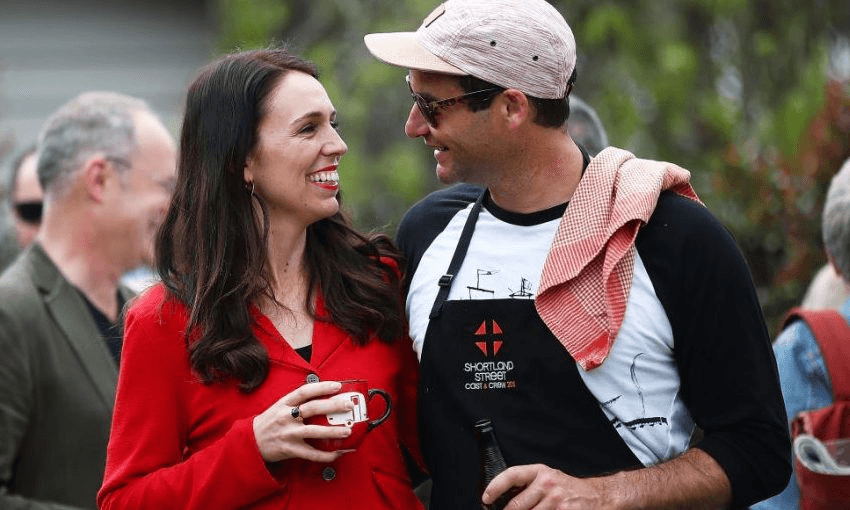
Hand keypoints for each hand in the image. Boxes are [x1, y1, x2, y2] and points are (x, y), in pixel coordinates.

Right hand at [253, 381, 353, 463]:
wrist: (250, 442)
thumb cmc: (269, 422)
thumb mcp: (279, 407)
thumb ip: (297, 402)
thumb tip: (322, 396)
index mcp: (284, 403)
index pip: (305, 391)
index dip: (322, 387)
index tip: (338, 386)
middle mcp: (287, 417)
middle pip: (313, 408)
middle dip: (333, 406)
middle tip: (348, 405)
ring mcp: (288, 433)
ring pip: (314, 431)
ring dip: (333, 431)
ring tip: (348, 431)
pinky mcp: (290, 449)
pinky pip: (311, 453)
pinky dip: (326, 455)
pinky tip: (337, 453)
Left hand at [483, 464, 611, 509]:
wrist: (599, 496)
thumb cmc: (569, 489)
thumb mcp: (548, 479)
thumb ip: (528, 486)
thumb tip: (503, 499)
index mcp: (540, 472)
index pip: (511, 475)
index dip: (495, 487)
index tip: (486, 498)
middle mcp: (547, 484)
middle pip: (516, 505)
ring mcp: (556, 501)